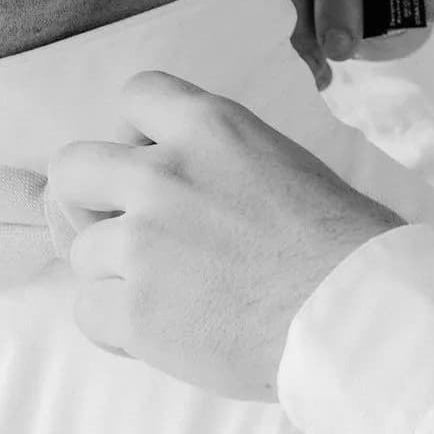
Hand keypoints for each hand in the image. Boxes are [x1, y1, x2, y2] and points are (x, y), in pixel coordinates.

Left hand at [48, 72, 401, 395]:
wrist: (358, 315)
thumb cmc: (347, 249)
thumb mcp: (285, 165)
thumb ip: (223, 163)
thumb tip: (193, 189)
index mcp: (211, 127)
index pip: (135, 97)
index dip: (135, 135)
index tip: (150, 166)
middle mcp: (165, 175)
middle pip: (75, 168)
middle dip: (90, 200)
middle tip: (122, 232)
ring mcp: (143, 243)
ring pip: (82, 251)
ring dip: (113, 275)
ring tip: (165, 299)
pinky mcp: (136, 310)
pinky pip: (87, 312)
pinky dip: (113, 328)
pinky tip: (156, 335)